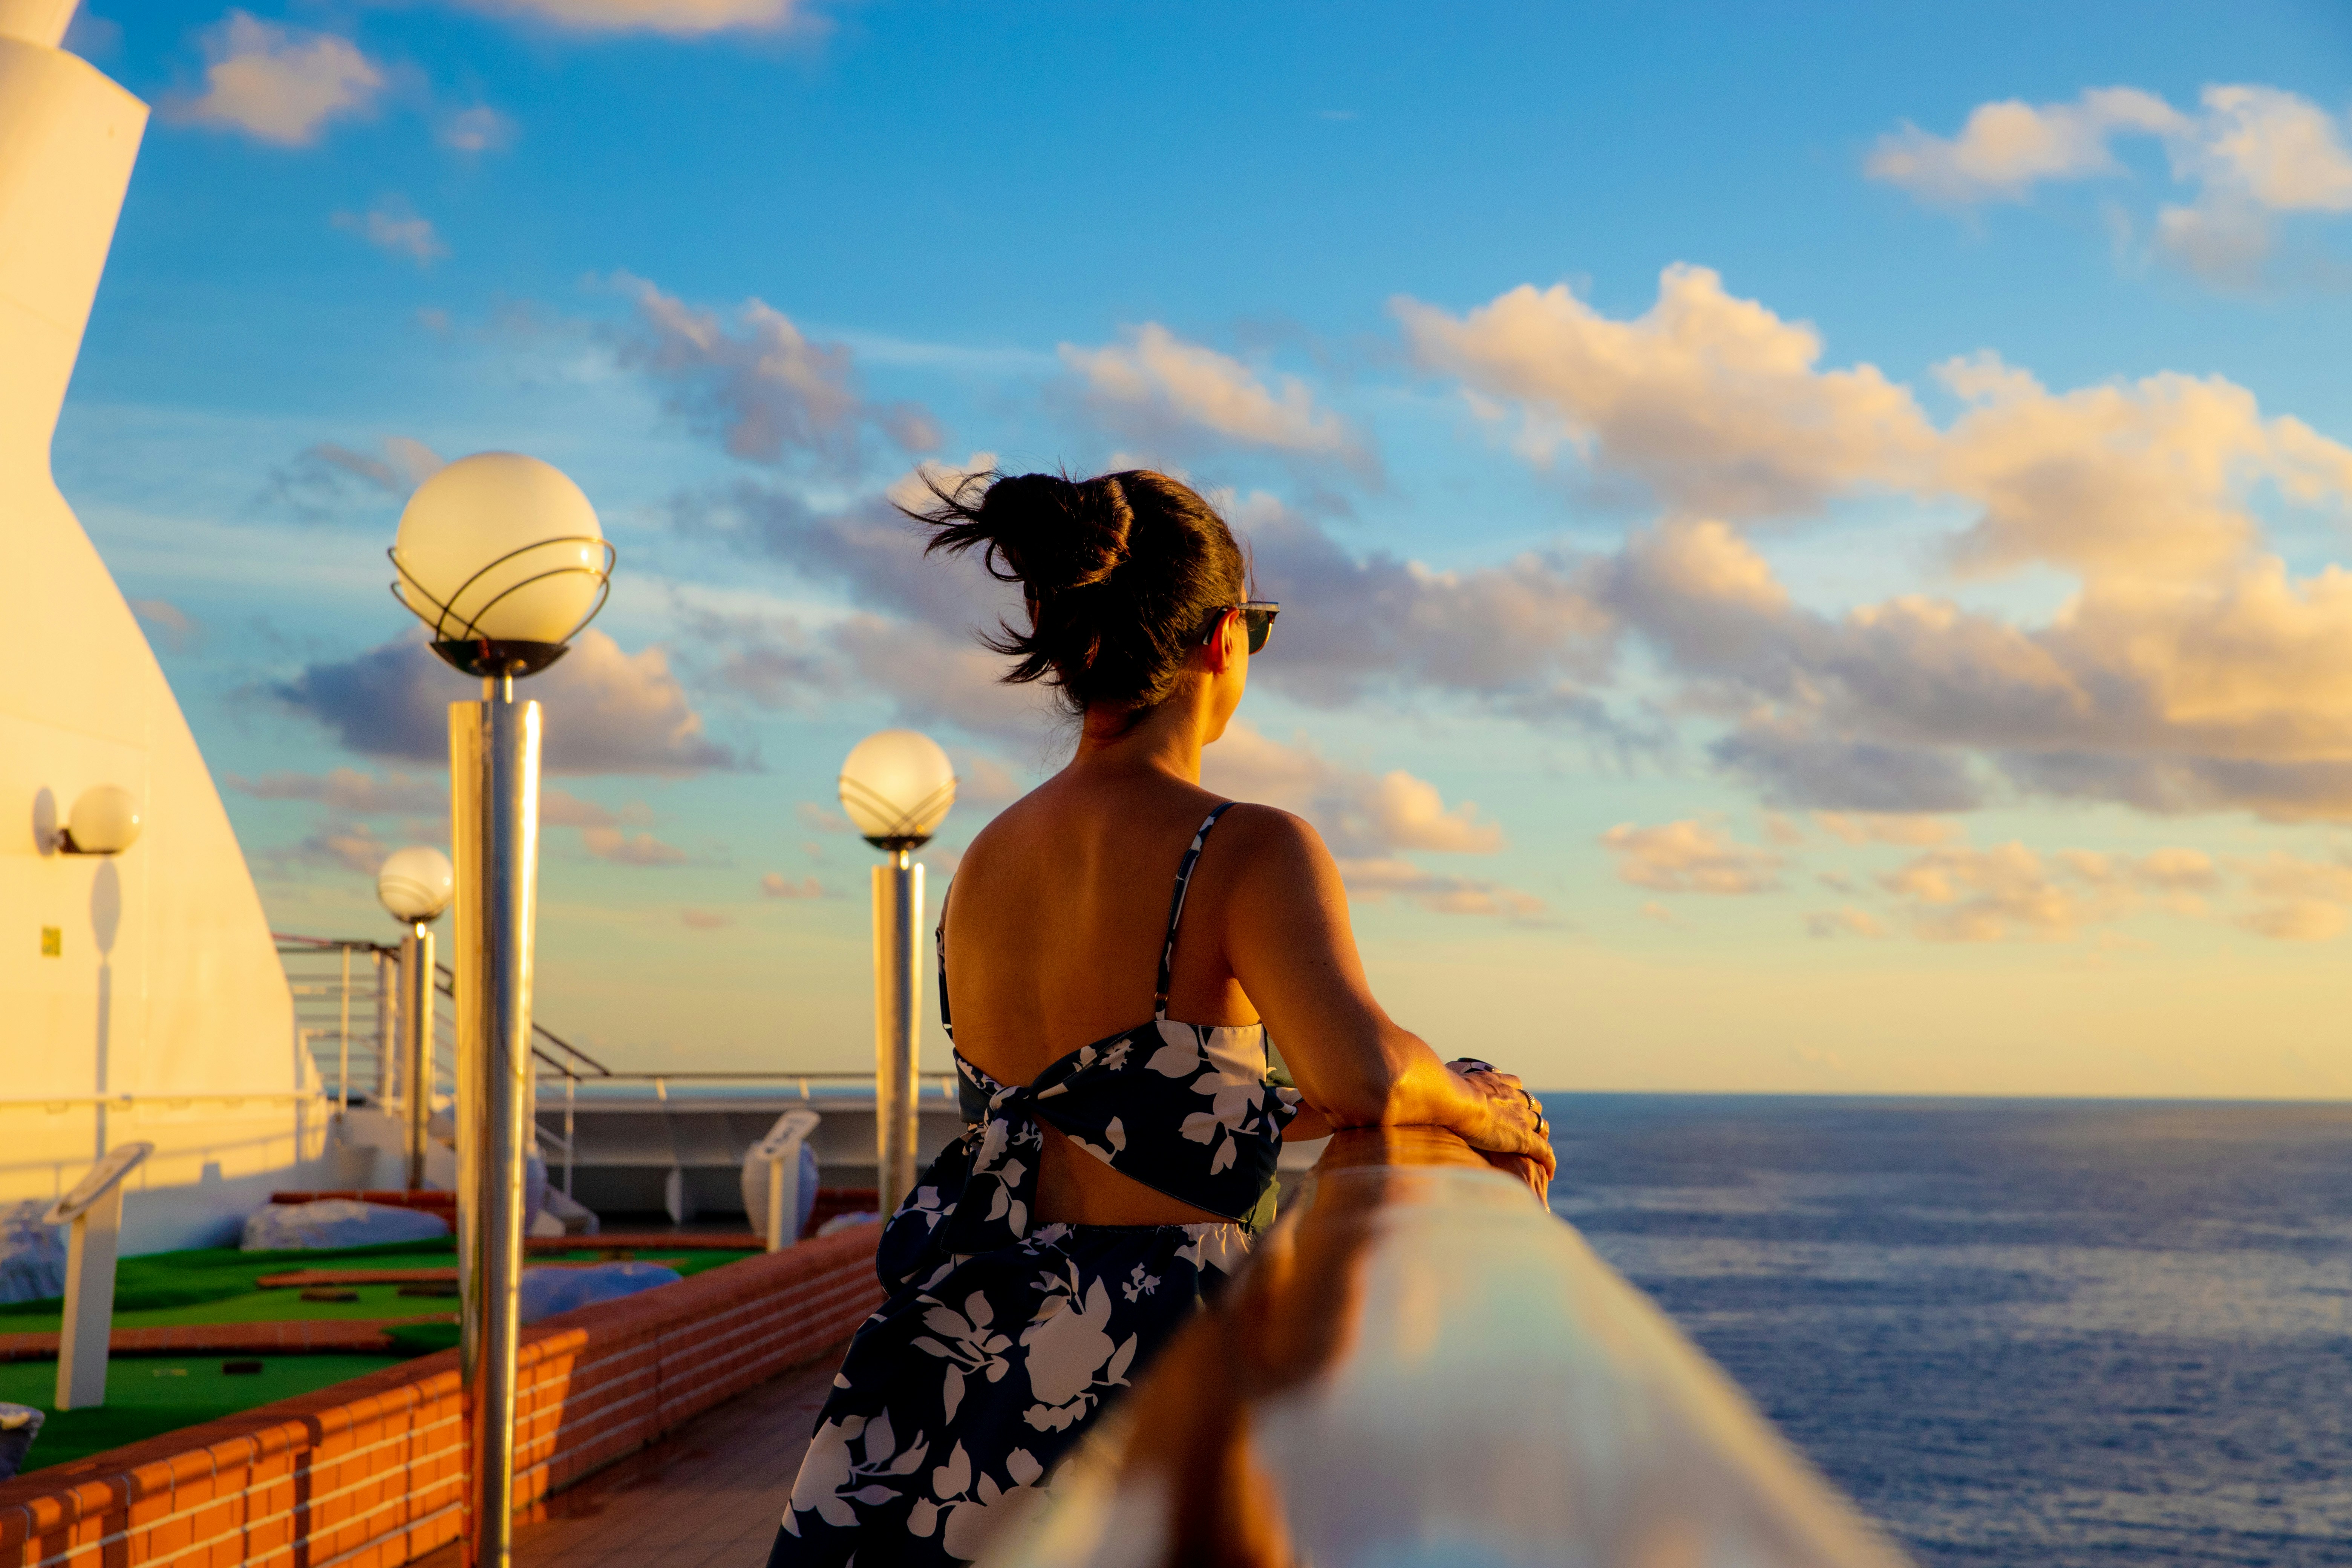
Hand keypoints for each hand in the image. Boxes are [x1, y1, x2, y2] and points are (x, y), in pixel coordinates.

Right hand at [1445, 1059, 1554, 1189]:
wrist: (1456, 1100)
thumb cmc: (1447, 1089)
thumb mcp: (1452, 1075)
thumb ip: (1454, 1075)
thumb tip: (1444, 1073)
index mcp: (1496, 1083)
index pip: (1514, 1085)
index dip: (1516, 1094)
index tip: (1513, 1100)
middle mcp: (1512, 1097)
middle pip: (1531, 1104)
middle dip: (1531, 1113)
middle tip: (1528, 1125)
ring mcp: (1520, 1117)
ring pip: (1540, 1125)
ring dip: (1540, 1134)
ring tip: (1539, 1147)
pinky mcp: (1523, 1137)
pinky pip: (1543, 1150)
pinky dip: (1548, 1160)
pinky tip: (1550, 1171)